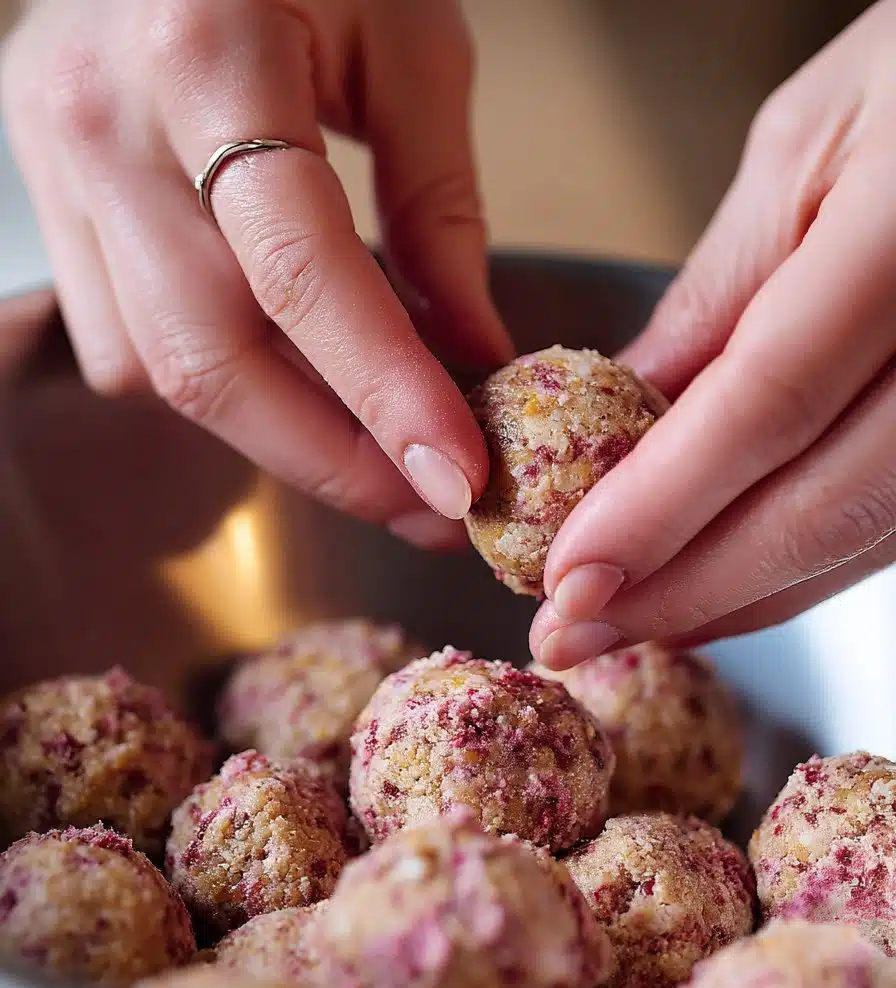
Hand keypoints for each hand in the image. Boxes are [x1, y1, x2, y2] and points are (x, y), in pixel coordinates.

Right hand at [1, 0, 511, 548]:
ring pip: (160, 372)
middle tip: (428, 501)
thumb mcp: (413, 43)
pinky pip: (123, 346)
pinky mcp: (45, 199)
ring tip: (375, 444)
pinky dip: (216, 383)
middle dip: (331, 458)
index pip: (299, 272)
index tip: (456, 477)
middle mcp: (103, 120)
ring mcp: (54, 163)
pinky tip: (286, 369)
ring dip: (278, 431)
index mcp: (205, 51)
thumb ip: (441, 211)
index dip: (383, 396)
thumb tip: (473, 360)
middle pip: (211, 359)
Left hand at [531, 0, 895, 669]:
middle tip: (572, 631)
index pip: (768, 404)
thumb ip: (717, 298)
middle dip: (682, 590)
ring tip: (626, 622)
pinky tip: (718, 588)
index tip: (568, 573)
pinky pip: (887, 525)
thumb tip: (620, 420)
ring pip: (858, 539)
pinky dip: (796, 567)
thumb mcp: (804, 148)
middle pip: (820, 507)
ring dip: (733, 599)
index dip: (661, 506)